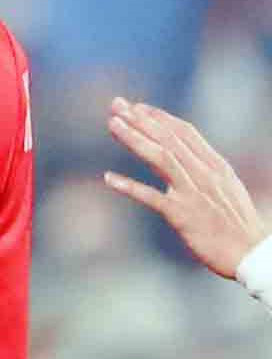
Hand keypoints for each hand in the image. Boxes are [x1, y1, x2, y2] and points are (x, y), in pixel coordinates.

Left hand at [104, 96, 265, 278]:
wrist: (251, 253)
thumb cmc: (238, 224)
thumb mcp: (227, 188)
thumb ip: (207, 171)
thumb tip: (189, 158)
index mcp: (215, 165)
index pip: (184, 133)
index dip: (159, 118)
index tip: (138, 107)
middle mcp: (204, 174)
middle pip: (168, 139)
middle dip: (141, 120)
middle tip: (117, 105)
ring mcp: (192, 193)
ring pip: (160, 158)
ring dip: (134, 139)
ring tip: (113, 125)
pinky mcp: (182, 216)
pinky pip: (151, 197)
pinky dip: (128, 186)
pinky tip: (108, 178)